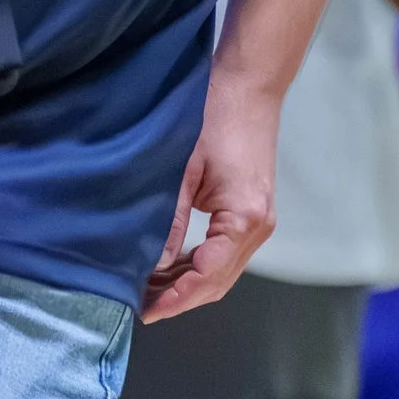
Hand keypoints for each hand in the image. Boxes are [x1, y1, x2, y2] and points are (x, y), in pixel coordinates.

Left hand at [143, 72, 278, 320]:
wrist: (249, 88)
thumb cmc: (216, 116)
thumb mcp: (182, 169)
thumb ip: (168, 221)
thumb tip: (151, 266)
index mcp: (244, 218)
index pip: (208, 275)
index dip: (175, 298)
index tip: (145, 311)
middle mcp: (258, 227)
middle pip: (218, 282)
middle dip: (180, 299)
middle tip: (139, 308)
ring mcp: (259, 221)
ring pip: (222, 272)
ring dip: (188, 285)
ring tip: (148, 291)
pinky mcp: (251, 213)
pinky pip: (224, 253)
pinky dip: (198, 266)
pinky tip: (169, 268)